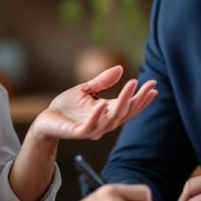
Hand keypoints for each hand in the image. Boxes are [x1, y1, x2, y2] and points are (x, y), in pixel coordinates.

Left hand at [30, 65, 156, 140]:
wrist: (46, 119)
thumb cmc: (66, 106)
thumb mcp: (86, 89)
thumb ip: (102, 81)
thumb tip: (120, 68)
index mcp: (107, 112)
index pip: (129, 107)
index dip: (142, 98)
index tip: (154, 86)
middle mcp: (103, 123)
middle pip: (126, 113)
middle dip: (139, 99)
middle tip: (149, 85)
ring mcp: (92, 129)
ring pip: (112, 119)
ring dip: (123, 102)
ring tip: (132, 86)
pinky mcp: (78, 132)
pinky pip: (90, 126)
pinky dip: (98, 116)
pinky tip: (103, 104)